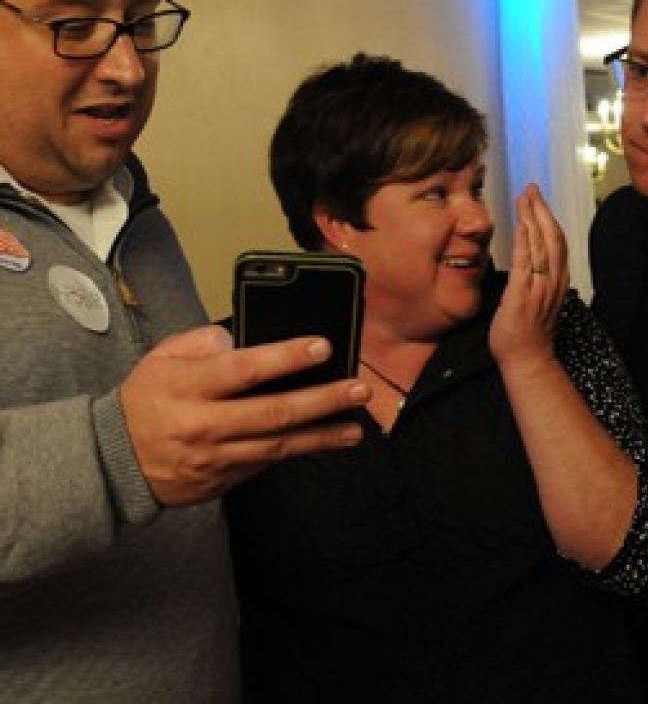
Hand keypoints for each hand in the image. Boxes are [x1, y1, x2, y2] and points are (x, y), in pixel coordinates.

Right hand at [120, 325, 368, 505]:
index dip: (286, 357)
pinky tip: (326, 441)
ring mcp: (216, 457)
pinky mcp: (223, 480)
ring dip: (322, 436)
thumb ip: (200, 342)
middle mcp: (206, 424)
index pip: (245, 369)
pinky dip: (298, 452)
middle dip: (322, 400)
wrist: (114, 461)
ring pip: (278, 446)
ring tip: (356, 427)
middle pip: (273, 412)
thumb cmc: (145, 399)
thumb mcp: (161, 358)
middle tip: (359, 389)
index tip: (323, 346)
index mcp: (189, 387)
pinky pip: (266, 463)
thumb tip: (238, 341)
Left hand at [488, 184, 567, 370]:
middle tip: (531, 189)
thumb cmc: (529, 333)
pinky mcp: (522, 295)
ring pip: (540, 245)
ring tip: (524, 198)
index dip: (548, 217)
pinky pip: (525, 263)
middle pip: (552, 237)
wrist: (528, 359)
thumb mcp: (539, 299)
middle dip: (541, 209)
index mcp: (557, 280)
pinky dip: (524, 242)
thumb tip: (529, 261)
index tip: (538, 199)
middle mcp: (553, 281)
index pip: (556, 241)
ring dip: (532, 218)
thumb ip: (537, 279)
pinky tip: (519, 225)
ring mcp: (539, 287)